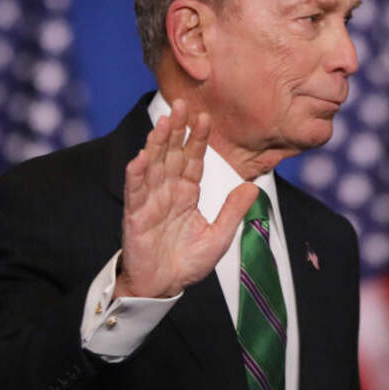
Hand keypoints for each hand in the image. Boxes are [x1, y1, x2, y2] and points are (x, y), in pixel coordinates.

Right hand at [116, 99, 258, 298]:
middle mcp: (168, 191)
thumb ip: (233, 211)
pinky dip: (137, 173)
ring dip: (157, 142)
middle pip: (172, 154)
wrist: (164, 286)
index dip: (198, 138)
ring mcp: (150, 201)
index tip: (205, 116)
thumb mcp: (219, 236)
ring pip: (153, 165)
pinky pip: (136, 190)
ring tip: (164, 121)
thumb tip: (253, 187)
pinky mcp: (135, 215)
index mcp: (187, 193)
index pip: (193, 158)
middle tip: (181, 102)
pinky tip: (141, 156)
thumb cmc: (188, 262)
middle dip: (177, 129)